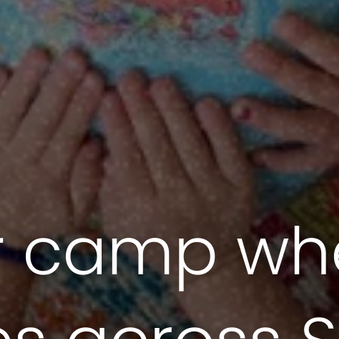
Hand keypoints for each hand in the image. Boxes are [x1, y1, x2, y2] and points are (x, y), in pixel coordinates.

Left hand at [0, 50, 103, 243]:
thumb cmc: (38, 219)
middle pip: (41, 119)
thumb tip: (98, 141)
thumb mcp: (73, 213)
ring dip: (25, 80)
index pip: (68, 135)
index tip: (97, 79)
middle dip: (60, 86)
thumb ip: (90, 179)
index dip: (82, 106)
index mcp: (47, 180)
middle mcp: (16, 164)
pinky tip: (2, 68)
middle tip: (76, 56)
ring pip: (8, 111)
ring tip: (41, 52)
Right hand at [98, 72, 253, 253]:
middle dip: (141, 108)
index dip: (117, 126)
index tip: (106, 96)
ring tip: (160, 82)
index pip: (127, 160)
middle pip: (157, 146)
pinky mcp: (242, 186)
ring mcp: (213, 193)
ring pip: (190, 143)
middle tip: (130, 76)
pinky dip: (216, 124)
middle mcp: (179, 203)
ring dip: (174, 108)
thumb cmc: (153, 236)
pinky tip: (202, 101)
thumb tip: (97, 142)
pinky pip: (228, 148)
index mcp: (143, 212)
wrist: (208, 262)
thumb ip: (106, 185)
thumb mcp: (120, 222)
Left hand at [238, 7, 338, 173]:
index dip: (308, 39)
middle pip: (316, 90)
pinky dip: (285, 162)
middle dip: (280, 72)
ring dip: (272, 120)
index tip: (279, 20)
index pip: (338, 56)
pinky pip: (313, 161)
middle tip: (247, 53)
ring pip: (309, 130)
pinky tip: (254, 157)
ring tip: (238, 108)